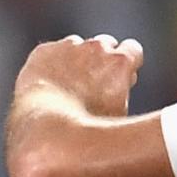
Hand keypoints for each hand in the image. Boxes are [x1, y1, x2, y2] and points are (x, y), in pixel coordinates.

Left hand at [13, 34, 144, 118]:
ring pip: (77, 47)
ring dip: (76, 61)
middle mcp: (97, 47)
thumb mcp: (120, 116)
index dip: (127, 64)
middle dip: (102, 60)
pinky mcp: (44, 51)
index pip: (133, 50)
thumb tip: (123, 85)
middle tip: (92, 85)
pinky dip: (51, 65)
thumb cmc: (87, 132)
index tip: (120, 76)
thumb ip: (123, 92)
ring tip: (67, 90)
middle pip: (105, 44)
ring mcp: (68, 47)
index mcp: (120, 62)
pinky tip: (48, 87)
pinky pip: (52, 53)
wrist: (48, 129)